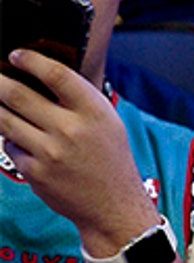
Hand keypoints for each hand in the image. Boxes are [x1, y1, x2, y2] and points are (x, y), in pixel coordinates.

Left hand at [0, 49, 162, 254]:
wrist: (114, 207)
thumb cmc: (110, 160)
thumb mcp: (108, 124)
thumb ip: (79, 99)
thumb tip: (37, 75)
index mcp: (95, 114)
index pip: (56, 75)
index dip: (31, 60)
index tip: (16, 55)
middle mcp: (72, 131)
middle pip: (18, 94)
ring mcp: (51, 153)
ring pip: (5, 119)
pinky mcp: (35, 173)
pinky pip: (10, 146)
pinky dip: (12, 141)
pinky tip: (26, 143)